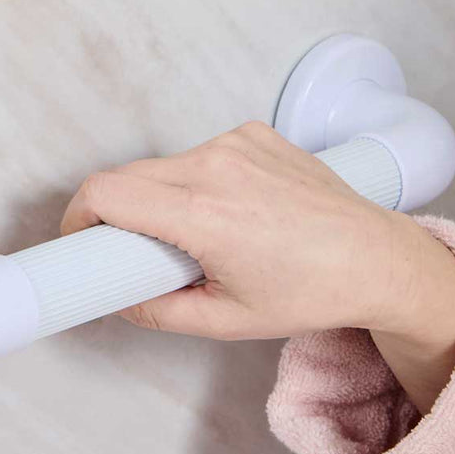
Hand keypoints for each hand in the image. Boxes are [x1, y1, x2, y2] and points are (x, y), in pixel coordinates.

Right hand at [61, 121, 454, 412]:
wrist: (377, 258)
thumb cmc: (311, 292)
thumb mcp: (228, 321)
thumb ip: (159, 312)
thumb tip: (119, 298)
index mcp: (203, 215)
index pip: (105, 193)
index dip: (77, 217)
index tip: (79, 240)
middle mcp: (215, 166)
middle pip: (126, 177)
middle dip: (114, 212)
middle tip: (130, 250)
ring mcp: (236, 143)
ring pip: (163, 165)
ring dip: (160, 196)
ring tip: (195, 236)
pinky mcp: (254, 132)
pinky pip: (201, 153)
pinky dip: (198, 180)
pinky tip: (232, 210)